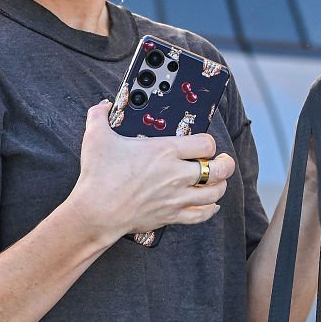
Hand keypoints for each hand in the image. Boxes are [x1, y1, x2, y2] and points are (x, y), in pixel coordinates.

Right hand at [71, 100, 235, 246]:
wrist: (96, 212)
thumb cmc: (98, 175)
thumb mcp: (96, 137)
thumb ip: (99, 116)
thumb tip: (102, 105)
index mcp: (164, 151)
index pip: (205, 143)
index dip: (209, 143)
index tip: (204, 144)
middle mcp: (176, 174)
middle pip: (217, 169)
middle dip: (225, 164)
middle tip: (224, 161)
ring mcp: (176, 197)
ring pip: (214, 193)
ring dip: (220, 186)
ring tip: (218, 182)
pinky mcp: (171, 216)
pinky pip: (201, 215)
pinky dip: (210, 210)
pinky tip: (211, 205)